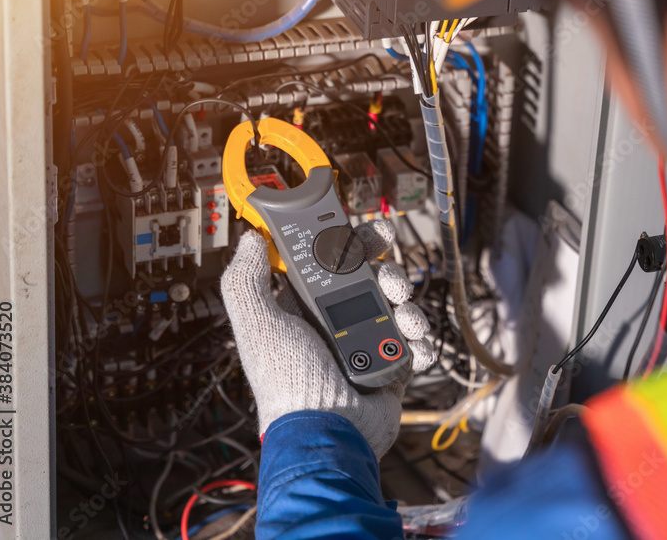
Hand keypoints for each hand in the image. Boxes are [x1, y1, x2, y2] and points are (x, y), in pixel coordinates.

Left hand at [220, 221, 435, 457]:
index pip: (330, 265)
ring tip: (407, 321)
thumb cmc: (290, 383)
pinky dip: (419, 342)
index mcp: (304, 310)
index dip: (352, 245)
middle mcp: (336, 325)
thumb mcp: (258, 324)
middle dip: (389, 275)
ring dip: (409, 308)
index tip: (369, 235)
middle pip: (373, 282)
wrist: (329, 432)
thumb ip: (247, 280)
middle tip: (393, 282)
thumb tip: (250, 241)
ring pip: (398, 309)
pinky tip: (412, 346)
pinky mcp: (390, 368)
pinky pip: (413, 344)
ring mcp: (366, 346)